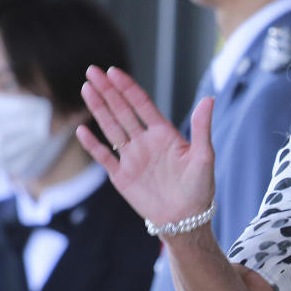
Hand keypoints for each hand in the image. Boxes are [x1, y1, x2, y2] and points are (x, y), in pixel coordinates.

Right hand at [76, 66, 214, 226]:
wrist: (186, 220)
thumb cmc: (200, 189)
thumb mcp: (204, 156)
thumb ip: (202, 127)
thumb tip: (209, 99)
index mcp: (164, 134)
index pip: (142, 105)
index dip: (127, 88)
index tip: (113, 71)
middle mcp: (145, 142)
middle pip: (122, 111)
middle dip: (107, 91)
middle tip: (92, 71)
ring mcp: (132, 158)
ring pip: (111, 128)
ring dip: (98, 109)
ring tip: (86, 88)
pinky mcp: (122, 176)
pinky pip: (104, 157)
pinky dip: (92, 144)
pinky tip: (82, 129)